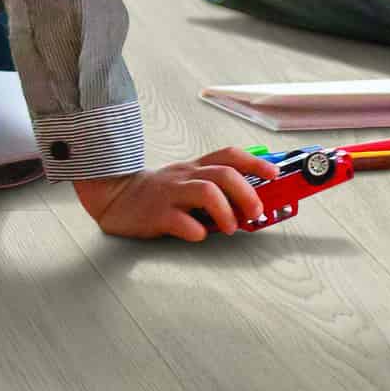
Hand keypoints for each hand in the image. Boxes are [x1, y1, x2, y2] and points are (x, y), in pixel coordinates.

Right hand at [77, 149, 275, 241]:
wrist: (114, 197)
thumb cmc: (157, 194)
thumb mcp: (186, 182)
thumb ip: (214, 189)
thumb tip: (250, 203)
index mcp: (194, 168)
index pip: (229, 156)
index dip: (255, 162)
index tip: (275, 174)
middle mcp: (185, 176)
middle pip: (223, 173)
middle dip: (247, 192)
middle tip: (256, 211)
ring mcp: (170, 194)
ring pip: (205, 191)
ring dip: (226, 211)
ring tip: (231, 227)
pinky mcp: (156, 214)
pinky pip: (180, 221)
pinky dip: (196, 230)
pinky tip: (199, 235)